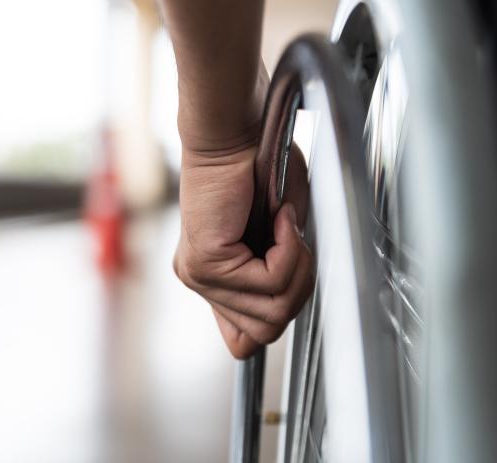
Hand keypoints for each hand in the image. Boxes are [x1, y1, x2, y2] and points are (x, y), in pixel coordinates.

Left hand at [174, 144, 313, 358]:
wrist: (238, 132)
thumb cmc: (262, 169)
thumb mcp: (282, 235)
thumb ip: (281, 277)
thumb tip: (288, 304)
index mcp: (216, 280)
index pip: (242, 342)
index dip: (278, 313)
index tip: (289, 268)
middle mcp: (201, 282)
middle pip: (267, 332)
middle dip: (297, 287)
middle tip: (294, 241)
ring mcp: (199, 276)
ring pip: (273, 312)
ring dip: (295, 266)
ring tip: (285, 226)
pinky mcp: (206, 262)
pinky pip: (269, 281)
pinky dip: (288, 248)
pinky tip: (278, 217)